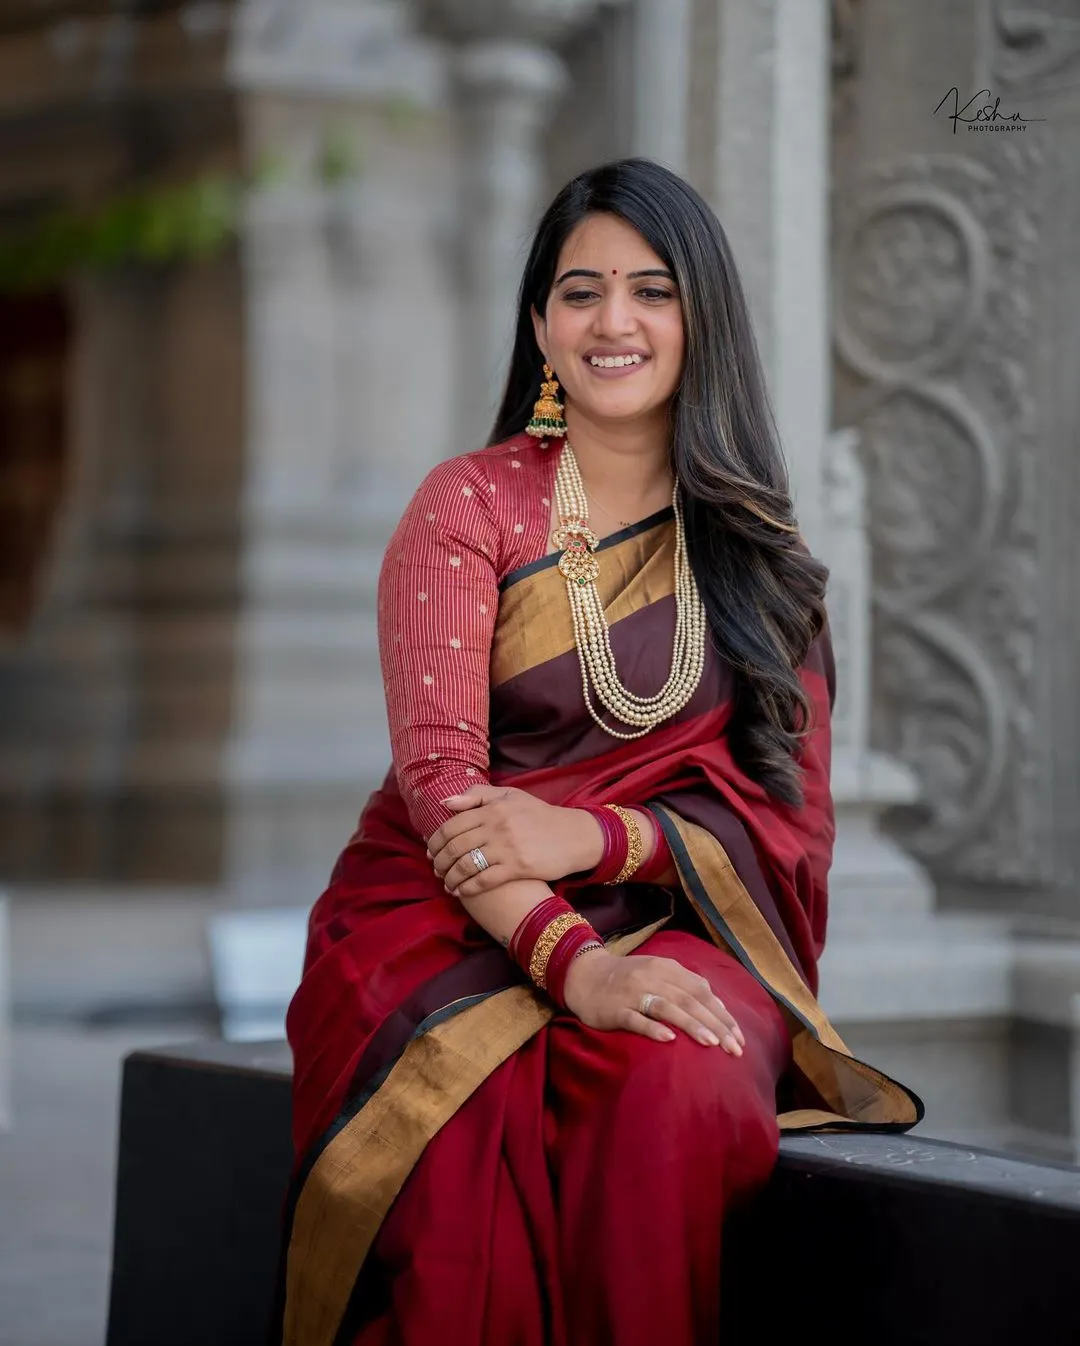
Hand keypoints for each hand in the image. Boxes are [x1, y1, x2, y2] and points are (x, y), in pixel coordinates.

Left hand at [427, 785, 599, 897]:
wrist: (573, 835)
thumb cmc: (539, 816)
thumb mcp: (510, 797)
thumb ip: (477, 795)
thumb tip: (446, 802)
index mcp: (492, 807)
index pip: (452, 825)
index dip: (437, 841)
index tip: (432, 851)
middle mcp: (497, 826)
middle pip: (455, 846)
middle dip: (440, 862)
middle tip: (437, 870)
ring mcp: (507, 848)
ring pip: (466, 865)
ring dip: (451, 878)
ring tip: (447, 884)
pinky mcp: (517, 867)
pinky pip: (484, 880)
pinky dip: (467, 888)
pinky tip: (461, 891)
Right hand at [562, 949, 745, 1053]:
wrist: (584, 975)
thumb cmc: (627, 978)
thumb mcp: (657, 973)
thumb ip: (684, 985)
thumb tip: (716, 1006)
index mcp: (667, 968)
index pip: (702, 991)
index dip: (723, 1014)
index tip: (740, 1037)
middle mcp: (653, 977)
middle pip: (690, 1000)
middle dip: (716, 1024)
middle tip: (734, 1048)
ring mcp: (633, 993)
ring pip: (667, 1008)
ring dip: (691, 1025)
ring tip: (711, 1043)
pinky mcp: (615, 1009)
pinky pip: (636, 1018)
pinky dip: (653, 1028)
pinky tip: (668, 1040)